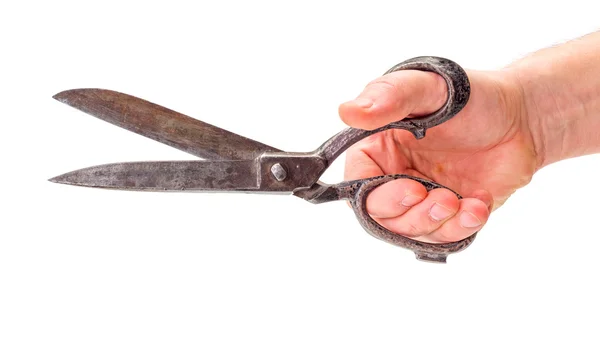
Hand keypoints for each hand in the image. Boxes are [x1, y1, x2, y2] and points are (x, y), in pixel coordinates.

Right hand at [339, 68, 537, 242]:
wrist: (523, 119)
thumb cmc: (473, 97)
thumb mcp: (431, 86)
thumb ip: (389, 95)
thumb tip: (348, 111)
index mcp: (379, 148)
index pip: (356, 183)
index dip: (376, 194)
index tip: (410, 187)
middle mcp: (393, 175)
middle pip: (380, 215)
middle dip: (410, 215)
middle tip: (443, 198)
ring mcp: (422, 198)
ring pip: (411, 231)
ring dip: (437, 223)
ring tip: (463, 200)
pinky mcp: (449, 215)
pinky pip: (444, 236)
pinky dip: (462, 227)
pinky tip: (479, 204)